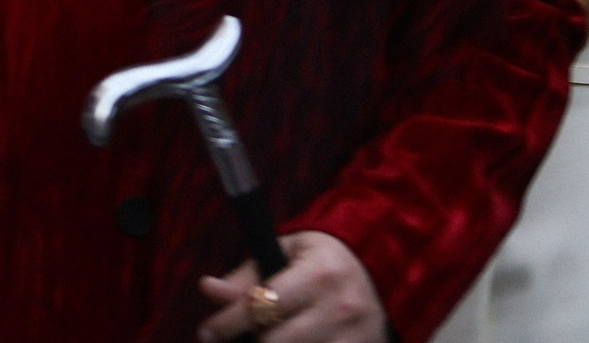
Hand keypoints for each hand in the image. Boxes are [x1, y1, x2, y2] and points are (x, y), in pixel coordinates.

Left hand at [197, 232, 384, 341]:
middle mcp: (340, 307)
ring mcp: (354, 339)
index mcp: (321, 272)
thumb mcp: (287, 253)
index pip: (263, 303)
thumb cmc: (322, 262)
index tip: (207, 332)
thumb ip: (246, 276)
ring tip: (267, 337)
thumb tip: (208, 288)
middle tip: (237, 337)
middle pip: (274, 342)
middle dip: (251, 341)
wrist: (381, 276)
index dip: (227, 322)